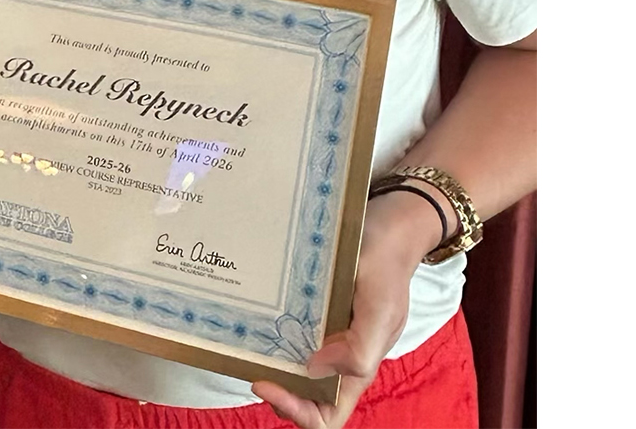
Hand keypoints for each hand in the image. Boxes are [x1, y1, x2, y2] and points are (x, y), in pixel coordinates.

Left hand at [250, 195, 426, 428]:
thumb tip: (315, 369)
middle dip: (278, 391)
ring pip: (292, 365)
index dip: (297, 411)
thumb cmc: (387, 267)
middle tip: (252, 366)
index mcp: (358, 366)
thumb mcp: (382, 309)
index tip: (266, 382)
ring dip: (270, 364)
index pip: (328, 414)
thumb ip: (360, 348)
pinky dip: (270, 333)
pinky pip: (288, 330)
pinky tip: (254, 318)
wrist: (387, 225)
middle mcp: (338, 355)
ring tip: (248, 346)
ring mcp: (324, 332)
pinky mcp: (311, 309)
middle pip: (304, 395)